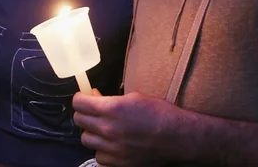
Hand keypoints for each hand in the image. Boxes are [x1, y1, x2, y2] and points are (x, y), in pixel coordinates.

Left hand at [73, 91, 188, 166]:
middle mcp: (108, 129)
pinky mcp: (118, 163)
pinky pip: (98, 156)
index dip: (80, 98)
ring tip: (104, 129)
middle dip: (85, 113)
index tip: (84, 98)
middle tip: (94, 111)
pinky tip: (112, 144)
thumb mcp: (134, 97)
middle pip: (79, 120)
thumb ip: (110, 99)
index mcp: (112, 108)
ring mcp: (112, 148)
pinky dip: (102, 150)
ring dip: (92, 132)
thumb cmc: (160, 114)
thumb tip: (95, 98)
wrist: (178, 138)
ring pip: (86, 139)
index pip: (78, 103)